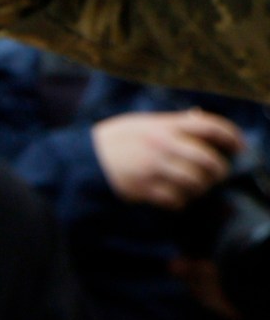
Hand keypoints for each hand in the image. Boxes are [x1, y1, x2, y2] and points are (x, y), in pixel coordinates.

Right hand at [92, 109, 243, 209]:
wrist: (80, 161)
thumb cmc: (110, 141)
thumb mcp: (140, 122)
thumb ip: (169, 121)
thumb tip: (197, 117)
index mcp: (164, 125)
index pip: (210, 127)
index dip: (231, 136)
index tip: (239, 145)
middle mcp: (163, 146)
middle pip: (208, 160)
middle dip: (218, 171)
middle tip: (217, 175)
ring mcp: (153, 169)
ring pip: (195, 182)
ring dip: (201, 188)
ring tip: (196, 188)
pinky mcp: (143, 190)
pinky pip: (175, 199)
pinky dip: (181, 202)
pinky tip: (177, 200)